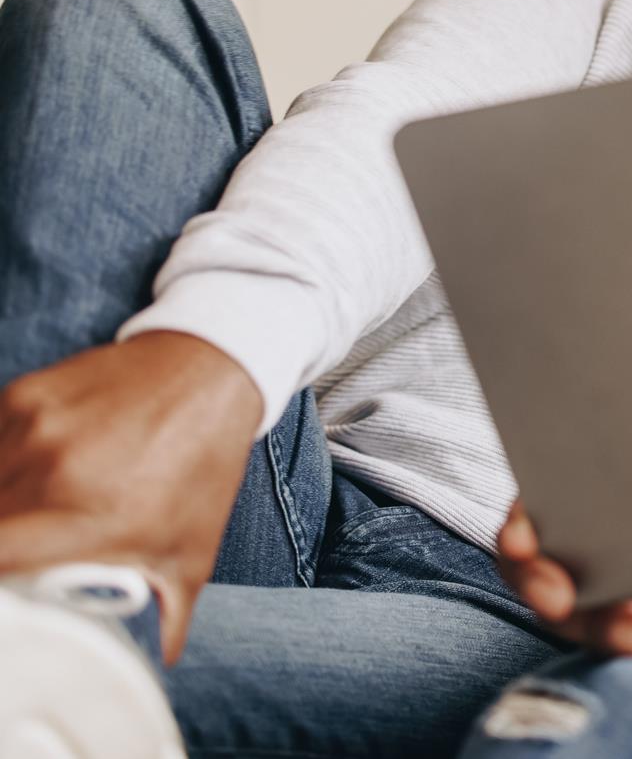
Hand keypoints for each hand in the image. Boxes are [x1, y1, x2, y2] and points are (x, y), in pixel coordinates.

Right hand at [0, 332, 260, 661]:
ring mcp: (34, 429)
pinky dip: (0, 463)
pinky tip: (28, 470)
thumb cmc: (203, 466)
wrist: (211, 369)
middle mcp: (55, 472)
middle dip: (5, 541)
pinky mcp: (23, 396)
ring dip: (0, 500)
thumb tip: (159, 661)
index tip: (10, 589)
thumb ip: (166, 613)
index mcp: (94, 519)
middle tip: (24, 546)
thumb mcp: (193, 549)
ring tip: (33, 507)